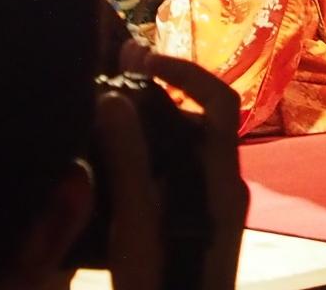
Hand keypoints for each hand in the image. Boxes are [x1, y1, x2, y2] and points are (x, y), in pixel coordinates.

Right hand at [101, 46, 248, 289]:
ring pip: (184, 150)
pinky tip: (110, 167)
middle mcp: (224, 189)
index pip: (219, 101)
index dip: (185, 71)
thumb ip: (129, 162)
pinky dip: (148, 157)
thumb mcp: (138, 227)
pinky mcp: (196, 230)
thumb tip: (113, 98)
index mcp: (220, 180)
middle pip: (198, 122)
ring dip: (149, 126)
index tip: (140, 59)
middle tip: (111, 80)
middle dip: (158, 95)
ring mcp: (213, 211)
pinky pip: (175, 176)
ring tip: (101, 118)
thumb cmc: (163, 288)